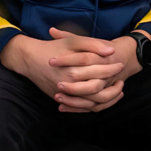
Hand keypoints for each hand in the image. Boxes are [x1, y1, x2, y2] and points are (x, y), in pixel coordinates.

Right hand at [0, 28, 124, 112]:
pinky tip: (103, 99)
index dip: (111, 69)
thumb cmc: (52, 48)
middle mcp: (69, 84)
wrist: (29, 59)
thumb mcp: (71, 41)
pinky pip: (82, 108)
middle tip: (121, 79)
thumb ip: (91, 44)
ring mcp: (65, 94)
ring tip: (118, 91)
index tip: (119, 64)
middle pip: (97, 91)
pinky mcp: (61, 99)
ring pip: (91, 104)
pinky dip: (94, 106)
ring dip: (107, 99)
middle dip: (112, 85)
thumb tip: (110, 51)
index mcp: (73, 69)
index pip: (99, 72)